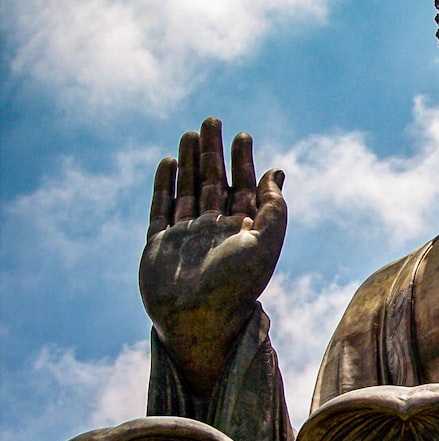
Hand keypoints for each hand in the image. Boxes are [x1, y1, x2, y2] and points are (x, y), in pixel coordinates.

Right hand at [139, 118, 285, 395]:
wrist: (200, 319)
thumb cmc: (238, 284)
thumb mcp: (266, 241)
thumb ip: (274, 207)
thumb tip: (278, 171)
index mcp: (242, 231)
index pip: (243, 187)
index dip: (243, 161)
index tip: (243, 135)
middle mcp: (214, 230)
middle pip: (214, 182)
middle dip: (214, 152)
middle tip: (213, 121)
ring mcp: (186, 236)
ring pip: (188, 189)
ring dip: (190, 162)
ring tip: (191, 134)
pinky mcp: (159, 244)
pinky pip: (161, 208)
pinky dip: (164, 185)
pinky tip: (169, 162)